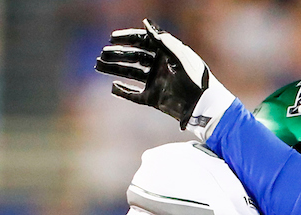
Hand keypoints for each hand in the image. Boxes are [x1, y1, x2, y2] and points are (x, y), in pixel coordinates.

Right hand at [94, 19, 232, 135]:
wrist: (202, 105)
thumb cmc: (195, 77)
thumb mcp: (179, 55)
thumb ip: (163, 40)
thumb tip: (146, 23)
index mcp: (165, 52)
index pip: (142, 41)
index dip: (126, 38)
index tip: (111, 38)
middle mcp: (158, 65)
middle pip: (133, 57)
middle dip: (117, 55)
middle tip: (102, 55)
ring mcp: (155, 82)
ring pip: (130, 73)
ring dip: (114, 69)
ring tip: (98, 66)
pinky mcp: (153, 98)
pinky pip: (134, 94)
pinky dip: (123, 91)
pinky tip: (113, 86)